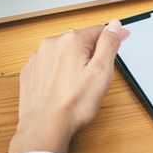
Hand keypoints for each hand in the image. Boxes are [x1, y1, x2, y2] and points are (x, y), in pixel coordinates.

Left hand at [8, 20, 129, 152]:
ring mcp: (38, 58)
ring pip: (65, 52)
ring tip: (78, 85)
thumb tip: (114, 25)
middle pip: (81, 41)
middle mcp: (52, 44)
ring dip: (74, 62)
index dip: (112, 37)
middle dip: (92, 53)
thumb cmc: (73, 104)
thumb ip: (109, 44)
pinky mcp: (31, 71)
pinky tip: (64, 87)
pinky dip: (59, 71)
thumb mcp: (102, 72)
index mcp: (71, 41)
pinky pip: (51, 64)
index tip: (121, 40)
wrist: (45, 127)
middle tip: (97, 75)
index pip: (99, 31)